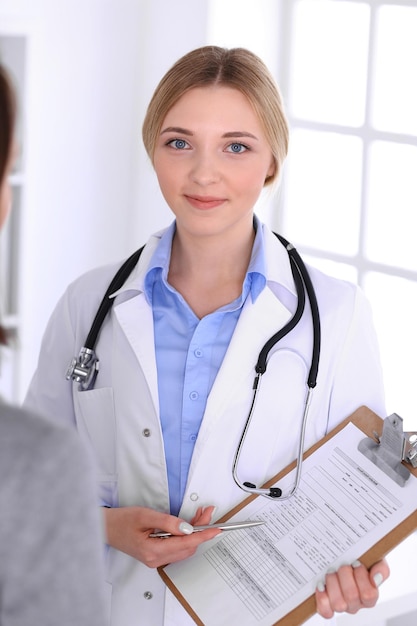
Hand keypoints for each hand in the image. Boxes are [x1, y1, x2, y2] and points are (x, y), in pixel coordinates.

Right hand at [103, 505, 219, 568]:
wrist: (106, 528)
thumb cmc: (121, 521)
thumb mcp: (145, 516)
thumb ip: (167, 522)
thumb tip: (187, 527)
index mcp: (153, 551)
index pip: (186, 543)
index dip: (203, 535)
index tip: (215, 529)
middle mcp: (156, 559)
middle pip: (187, 546)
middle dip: (200, 529)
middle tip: (207, 513)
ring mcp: (156, 559)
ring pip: (183, 547)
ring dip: (194, 532)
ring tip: (200, 516)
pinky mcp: (155, 555)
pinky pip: (177, 548)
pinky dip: (185, 536)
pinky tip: (188, 525)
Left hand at [315, 559, 389, 617]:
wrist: (342, 557)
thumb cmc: (359, 560)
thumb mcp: (374, 559)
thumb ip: (381, 568)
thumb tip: (376, 577)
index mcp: (370, 594)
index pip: (369, 594)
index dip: (361, 577)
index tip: (356, 563)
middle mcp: (356, 603)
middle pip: (352, 596)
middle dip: (345, 575)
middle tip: (342, 565)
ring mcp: (342, 606)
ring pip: (338, 604)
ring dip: (333, 583)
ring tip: (331, 572)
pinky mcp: (327, 606)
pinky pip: (325, 610)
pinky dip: (322, 597)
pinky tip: (322, 585)